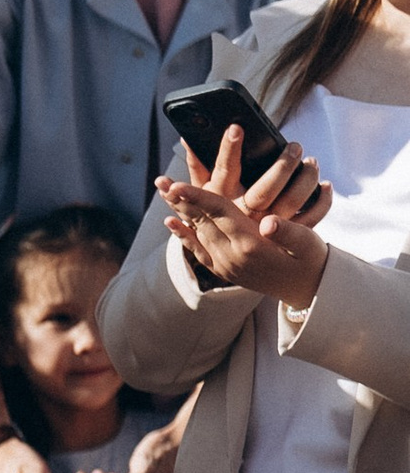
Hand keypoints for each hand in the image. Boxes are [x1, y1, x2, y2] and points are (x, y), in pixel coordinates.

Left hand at [155, 127, 331, 307]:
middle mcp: (232, 257)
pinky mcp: (226, 271)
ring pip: (196, 232)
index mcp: (251, 245)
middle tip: (160, 181)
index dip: (197, 197)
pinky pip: (198, 252)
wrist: (309, 291)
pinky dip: (183, 236)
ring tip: (162, 192)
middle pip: (200, 221)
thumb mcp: (308, 243)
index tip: (176, 184)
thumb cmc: (312, 260)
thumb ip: (289, 232)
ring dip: (178, 211)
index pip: (218, 214)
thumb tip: (269, 222)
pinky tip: (170, 222)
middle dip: (180, 200)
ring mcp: (226, 265)